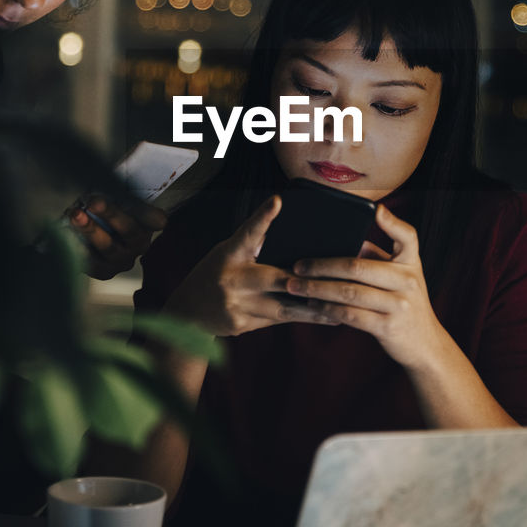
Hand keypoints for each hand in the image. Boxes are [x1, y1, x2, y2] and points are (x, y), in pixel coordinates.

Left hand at [68, 193, 166, 279]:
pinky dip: (77, 247)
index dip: (147, 212)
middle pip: (129, 230)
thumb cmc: (111, 211)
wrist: (99, 238)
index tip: (133, 201)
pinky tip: (65, 234)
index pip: (155, 219)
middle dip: (111, 214)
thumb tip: (105, 178)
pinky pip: (90, 262)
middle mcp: (139, 245)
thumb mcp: (120, 200)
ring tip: (75, 215)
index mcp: (149, 225)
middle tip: (94, 202)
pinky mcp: (103, 272)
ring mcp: (122, 261)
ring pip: (108, 247)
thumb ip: (119, 193)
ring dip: (90, 230)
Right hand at [166, 195, 340, 336]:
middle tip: (335, 278)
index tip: (277, 201)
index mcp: (229, 254)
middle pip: (276, 278)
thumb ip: (252, 244)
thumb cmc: (214, 274)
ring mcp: (236, 305)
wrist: (187, 313)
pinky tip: (324, 318)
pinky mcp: (241, 325)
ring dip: (313, 309)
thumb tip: (280, 223)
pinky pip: (277, 321)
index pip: (247, 233)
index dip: (263, 217)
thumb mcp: (227, 253)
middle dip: (307, 281)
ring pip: (283, 308)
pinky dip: (300, 318)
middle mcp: (231, 279)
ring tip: (339, 310)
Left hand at [284, 203, 447, 368]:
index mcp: (410, 263)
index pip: (408, 237)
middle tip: (297, 266)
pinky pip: (351, 315)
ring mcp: (400, 305)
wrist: (424, 344)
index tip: (376, 210)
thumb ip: (376, 257)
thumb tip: (344, 241)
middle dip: (322, 266)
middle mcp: (409, 281)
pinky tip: (313, 304)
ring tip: (296, 286)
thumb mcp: (398, 277)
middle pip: (358, 267)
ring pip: (349, 292)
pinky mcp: (388, 327)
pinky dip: (328, 309)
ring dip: (317, 289)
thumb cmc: (403, 302)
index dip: (392, 222)